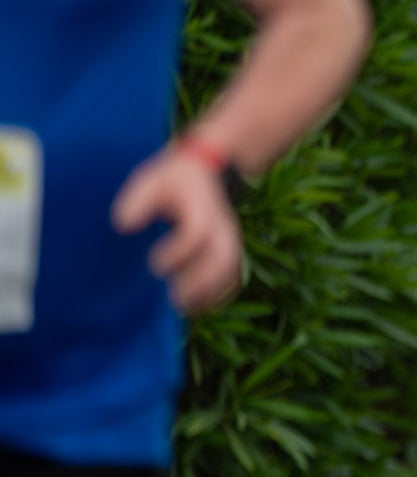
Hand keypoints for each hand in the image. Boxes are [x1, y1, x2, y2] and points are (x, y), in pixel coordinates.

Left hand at [110, 149, 242, 311]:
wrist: (202, 169)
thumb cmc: (171, 179)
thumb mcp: (150, 180)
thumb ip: (138, 200)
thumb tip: (124, 225)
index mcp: (201, 206)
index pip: (196, 232)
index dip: (178, 251)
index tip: (154, 262)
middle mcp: (221, 224)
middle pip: (223, 256)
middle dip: (202, 281)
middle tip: (175, 299)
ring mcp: (229, 237)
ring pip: (231, 268)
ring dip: (211, 291)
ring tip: (185, 307)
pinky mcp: (230, 247)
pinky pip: (233, 274)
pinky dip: (220, 293)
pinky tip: (199, 305)